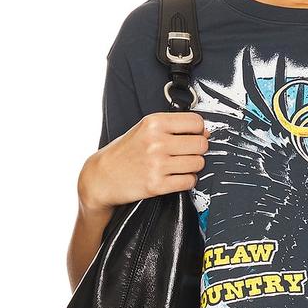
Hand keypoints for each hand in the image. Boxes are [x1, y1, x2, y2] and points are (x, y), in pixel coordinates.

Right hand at [79, 111, 209, 210]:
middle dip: (198, 150)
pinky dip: (187, 181)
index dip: (198, 130)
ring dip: (193, 166)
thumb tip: (206, 132)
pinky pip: (189, 181)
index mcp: (153, 123)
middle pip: (201, 144)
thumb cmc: (125, 152)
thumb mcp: (144, 129)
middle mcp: (156, 142)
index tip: (192, 136)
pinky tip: (176, 177)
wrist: (102, 176)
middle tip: (186, 153)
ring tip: (179, 166)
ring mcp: (157, 164)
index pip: (196, 122)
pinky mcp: (157, 185)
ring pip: (198, 163)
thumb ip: (173, 127)